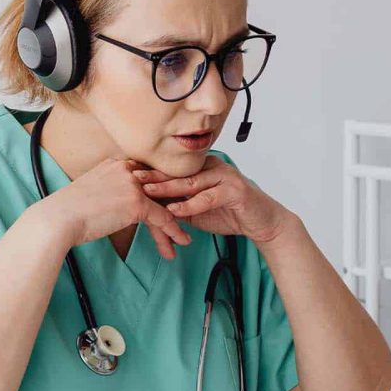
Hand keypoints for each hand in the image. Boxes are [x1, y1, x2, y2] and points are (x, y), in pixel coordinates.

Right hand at [34, 157, 191, 259]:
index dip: (159, 193)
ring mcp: (133, 184)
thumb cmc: (67, 211)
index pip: (146, 177)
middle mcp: (127, 169)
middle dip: (171, 207)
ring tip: (182, 239)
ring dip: (174, 223)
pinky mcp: (136, 202)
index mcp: (116, 163)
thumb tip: (114, 203)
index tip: (169, 206)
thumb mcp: (90, 190)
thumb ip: (109, 190)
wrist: (58, 219)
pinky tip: (180, 241)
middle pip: (157, 189)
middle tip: (182, 222)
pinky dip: (173, 231)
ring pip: (162, 204)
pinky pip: (163, 217)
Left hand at [133, 155, 290, 243]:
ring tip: (147, 192)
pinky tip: (175, 210)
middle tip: (130, 178)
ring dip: (167, 187)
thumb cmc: (231, 214)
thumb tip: (151, 209)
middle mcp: (213, 168)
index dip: (151, 173)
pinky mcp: (235, 190)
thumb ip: (178, 207)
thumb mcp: (199, 211)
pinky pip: (208, 197)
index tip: (128, 176)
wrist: (262, 222)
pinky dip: (191, 204)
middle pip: (178, 172)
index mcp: (203, 169)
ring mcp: (225, 177)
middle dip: (153, 176)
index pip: (173, 170)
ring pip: (191, 183)